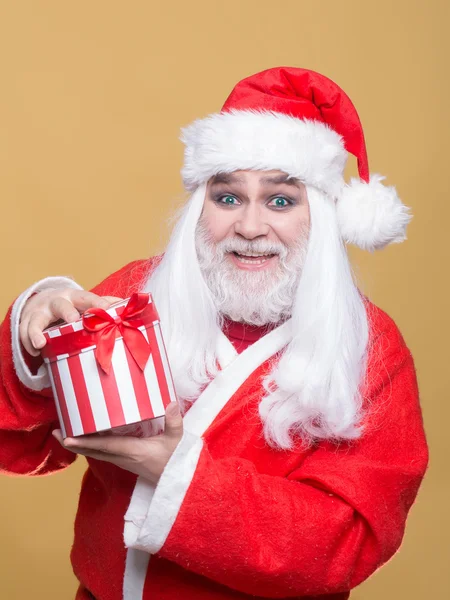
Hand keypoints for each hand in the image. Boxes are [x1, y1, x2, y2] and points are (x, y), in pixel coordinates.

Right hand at [20, 288, 121, 355]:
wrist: (44, 300)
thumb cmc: (74, 306)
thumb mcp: (88, 303)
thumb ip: (106, 305)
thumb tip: (129, 306)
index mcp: (77, 297)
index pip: (88, 298)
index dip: (99, 304)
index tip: (109, 311)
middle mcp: (58, 302)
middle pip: (61, 305)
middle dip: (67, 312)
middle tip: (74, 321)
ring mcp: (41, 311)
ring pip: (36, 319)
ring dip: (36, 331)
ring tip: (40, 342)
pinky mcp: (27, 321)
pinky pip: (25, 331)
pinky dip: (28, 341)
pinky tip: (34, 350)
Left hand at [52, 402, 183, 484]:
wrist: (178, 482)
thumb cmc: (176, 461)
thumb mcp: (177, 440)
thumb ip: (174, 422)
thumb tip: (171, 403)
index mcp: (132, 451)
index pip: (104, 446)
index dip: (85, 442)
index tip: (66, 438)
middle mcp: (123, 457)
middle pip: (92, 451)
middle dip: (73, 443)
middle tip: (55, 432)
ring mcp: (122, 460)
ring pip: (96, 452)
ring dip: (79, 444)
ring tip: (64, 433)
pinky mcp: (125, 460)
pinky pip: (102, 452)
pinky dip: (90, 445)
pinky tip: (86, 437)